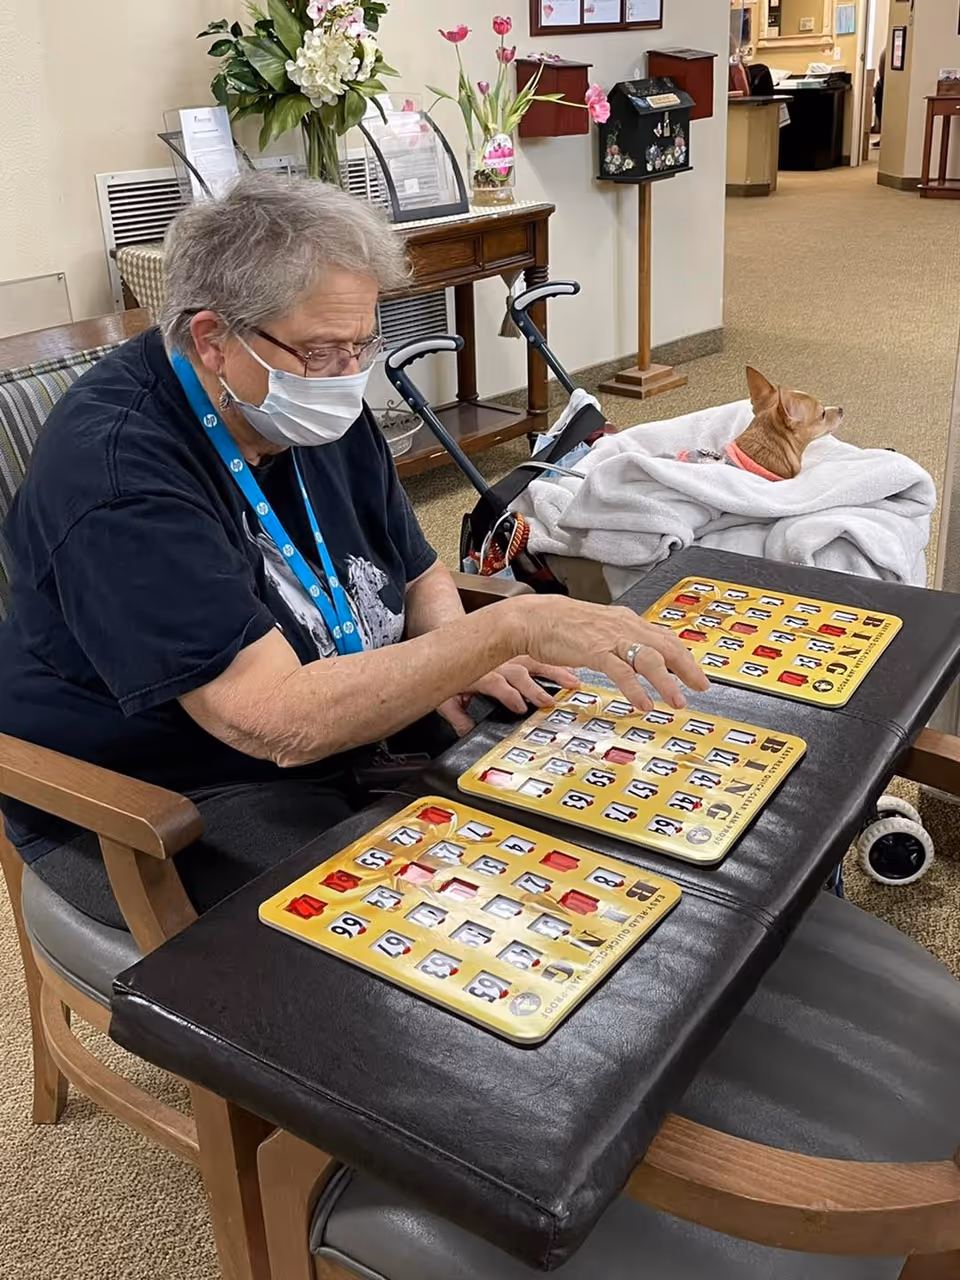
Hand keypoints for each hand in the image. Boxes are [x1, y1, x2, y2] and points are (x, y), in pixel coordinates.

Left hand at [439, 657, 578, 735]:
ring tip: (572, 682)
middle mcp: (500, 664)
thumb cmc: (452, 672)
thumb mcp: (448, 698)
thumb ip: (458, 717)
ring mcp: (512, 655)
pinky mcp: (521, 650)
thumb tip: (467, 735)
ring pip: (536, 662)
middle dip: (534, 688)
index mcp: (483, 676)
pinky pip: (542, 655)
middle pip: (520, 674)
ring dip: (555, 672)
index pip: (497, 685)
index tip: (521, 708)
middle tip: (550, 702)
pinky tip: (572, 668)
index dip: (509, 696)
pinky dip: (558, 661)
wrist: (453, 645)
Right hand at [508, 596, 709, 711]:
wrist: (534, 618)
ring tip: (678, 702)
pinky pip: (621, 671)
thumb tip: (635, 656)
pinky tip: (643, 703)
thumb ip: (620, 640)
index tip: (696, 672)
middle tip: (701, 686)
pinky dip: (635, 688)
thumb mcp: (600, 629)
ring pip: (650, 658)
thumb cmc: (561, 625)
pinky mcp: (595, 650)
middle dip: (688, 668)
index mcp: (627, 621)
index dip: (684, 656)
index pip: (665, 637)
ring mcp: (611, 638)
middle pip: (667, 646)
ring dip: (667, 682)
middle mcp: (625, 626)